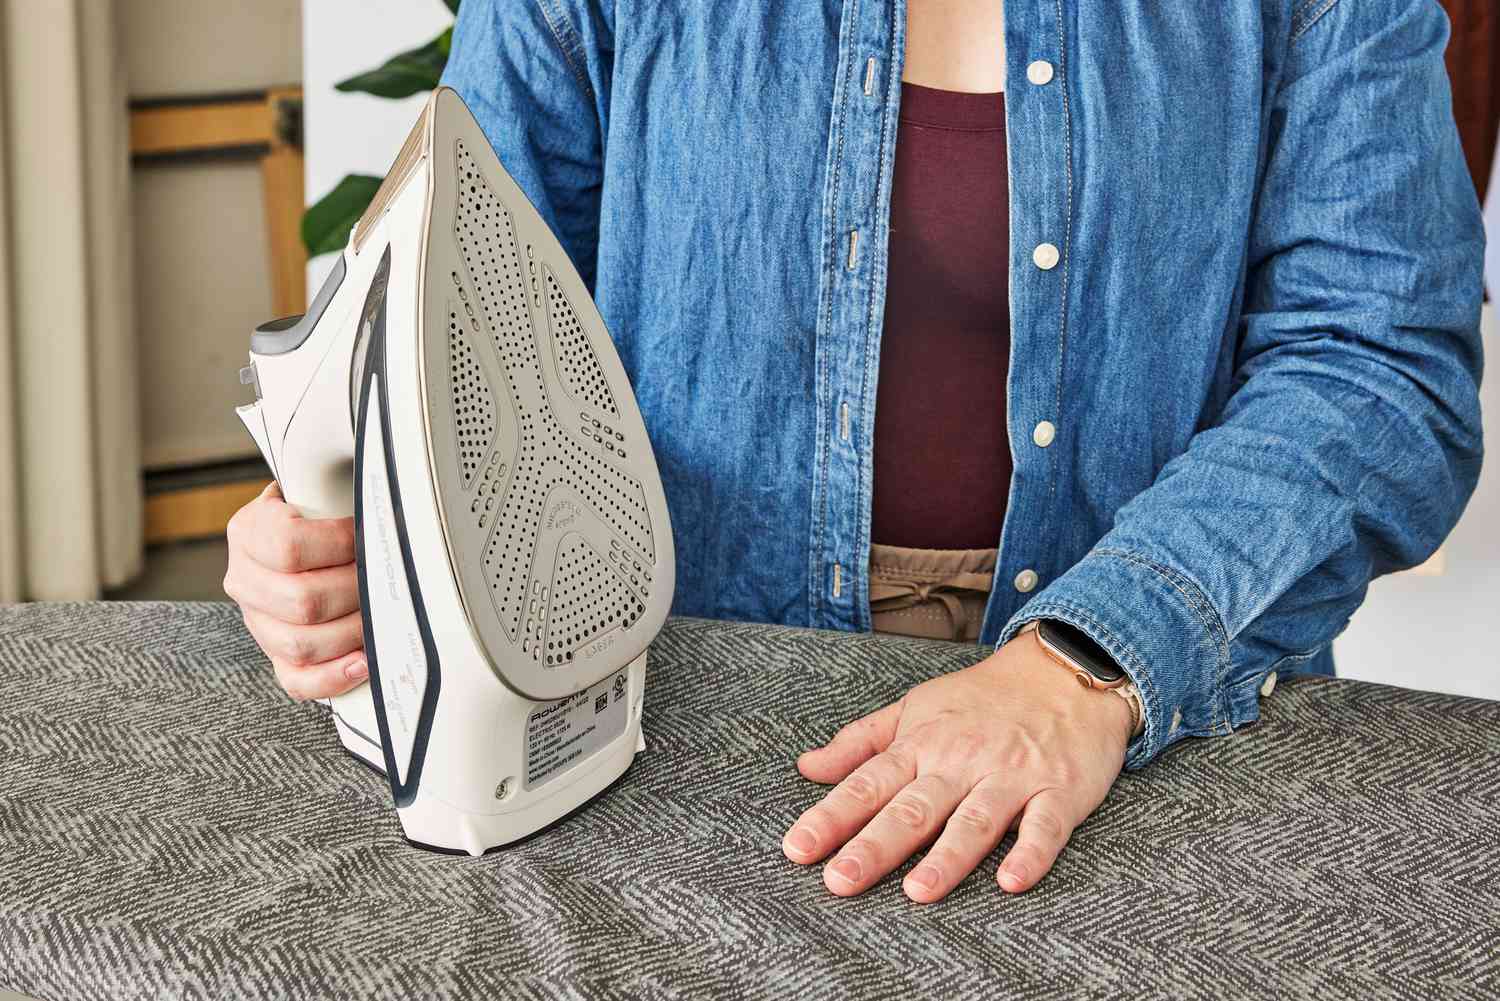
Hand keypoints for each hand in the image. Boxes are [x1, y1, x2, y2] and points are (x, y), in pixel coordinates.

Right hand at [223, 482, 365, 699]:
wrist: (302, 530)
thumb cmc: (320, 511)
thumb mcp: (319, 489)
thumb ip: (335, 493)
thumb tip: (384, 509)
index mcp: (249, 533)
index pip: (289, 547)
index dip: (340, 544)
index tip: (366, 538)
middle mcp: (245, 579)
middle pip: (302, 600)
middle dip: (355, 592)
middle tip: (382, 580)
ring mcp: (258, 621)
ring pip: (302, 643)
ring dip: (353, 631)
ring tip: (379, 615)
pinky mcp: (275, 655)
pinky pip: (297, 680)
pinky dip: (334, 676)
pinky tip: (363, 661)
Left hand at [782, 633, 1132, 901]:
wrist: (1066, 669)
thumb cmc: (983, 698)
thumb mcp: (915, 708)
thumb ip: (860, 742)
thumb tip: (807, 767)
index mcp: (923, 744)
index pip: (868, 783)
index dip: (831, 816)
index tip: (798, 849)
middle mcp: (962, 761)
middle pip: (913, 808)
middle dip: (875, 845)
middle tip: (839, 881)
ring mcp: (1012, 776)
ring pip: (975, 820)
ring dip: (947, 857)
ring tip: (917, 892)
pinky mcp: (1060, 791)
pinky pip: (1045, 826)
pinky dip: (1030, 853)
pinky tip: (1011, 881)